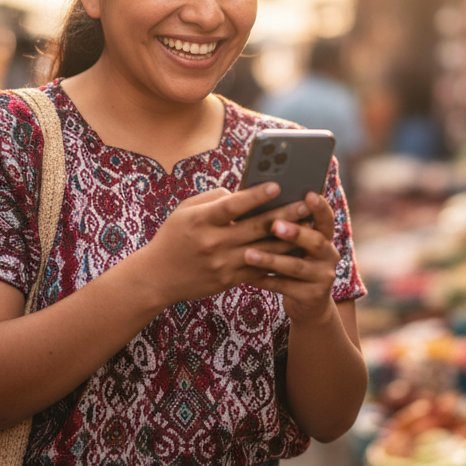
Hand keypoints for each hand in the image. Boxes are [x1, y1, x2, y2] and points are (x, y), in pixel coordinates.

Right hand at [136, 183, 311, 306]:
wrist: (157, 277)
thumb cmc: (173, 236)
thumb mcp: (185, 211)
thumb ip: (214, 200)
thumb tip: (244, 194)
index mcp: (200, 221)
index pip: (232, 206)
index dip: (256, 195)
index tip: (278, 185)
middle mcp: (212, 243)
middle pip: (255, 227)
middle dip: (284, 215)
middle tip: (306, 204)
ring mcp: (222, 264)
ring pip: (264, 250)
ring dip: (288, 238)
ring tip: (308, 226)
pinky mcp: (228, 280)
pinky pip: (258, 268)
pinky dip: (278, 258)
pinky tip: (294, 249)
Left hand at [243, 192, 340, 325]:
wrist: (308, 303)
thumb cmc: (295, 262)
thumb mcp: (298, 245)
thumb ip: (288, 228)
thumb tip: (261, 202)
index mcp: (326, 237)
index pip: (327, 219)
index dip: (320, 208)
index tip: (309, 195)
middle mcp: (329, 255)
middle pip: (316, 241)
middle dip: (295, 233)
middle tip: (275, 225)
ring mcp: (323, 277)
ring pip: (296, 267)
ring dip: (271, 260)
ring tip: (248, 254)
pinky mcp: (312, 296)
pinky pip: (284, 287)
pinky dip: (265, 281)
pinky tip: (247, 277)